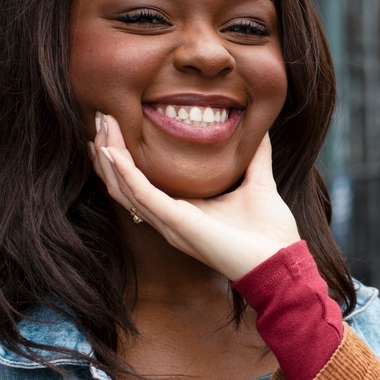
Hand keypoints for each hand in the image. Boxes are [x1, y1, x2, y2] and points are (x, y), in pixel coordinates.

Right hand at [90, 115, 298, 281]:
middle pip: (123, 183)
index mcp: (183, 210)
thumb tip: (261, 128)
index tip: (114, 125)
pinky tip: (113, 152)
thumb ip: (256, 156)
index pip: (139, 182)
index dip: (122, 156)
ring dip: (109, 156)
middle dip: (108, 150)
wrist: (281, 261)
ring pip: (124, 188)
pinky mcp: (178, 223)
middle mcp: (169, 218)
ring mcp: (170, 223)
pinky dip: (125, 173)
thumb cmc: (269, 232)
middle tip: (99, 118)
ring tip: (101, 127)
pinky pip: (142, 196)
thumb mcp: (258, 182)